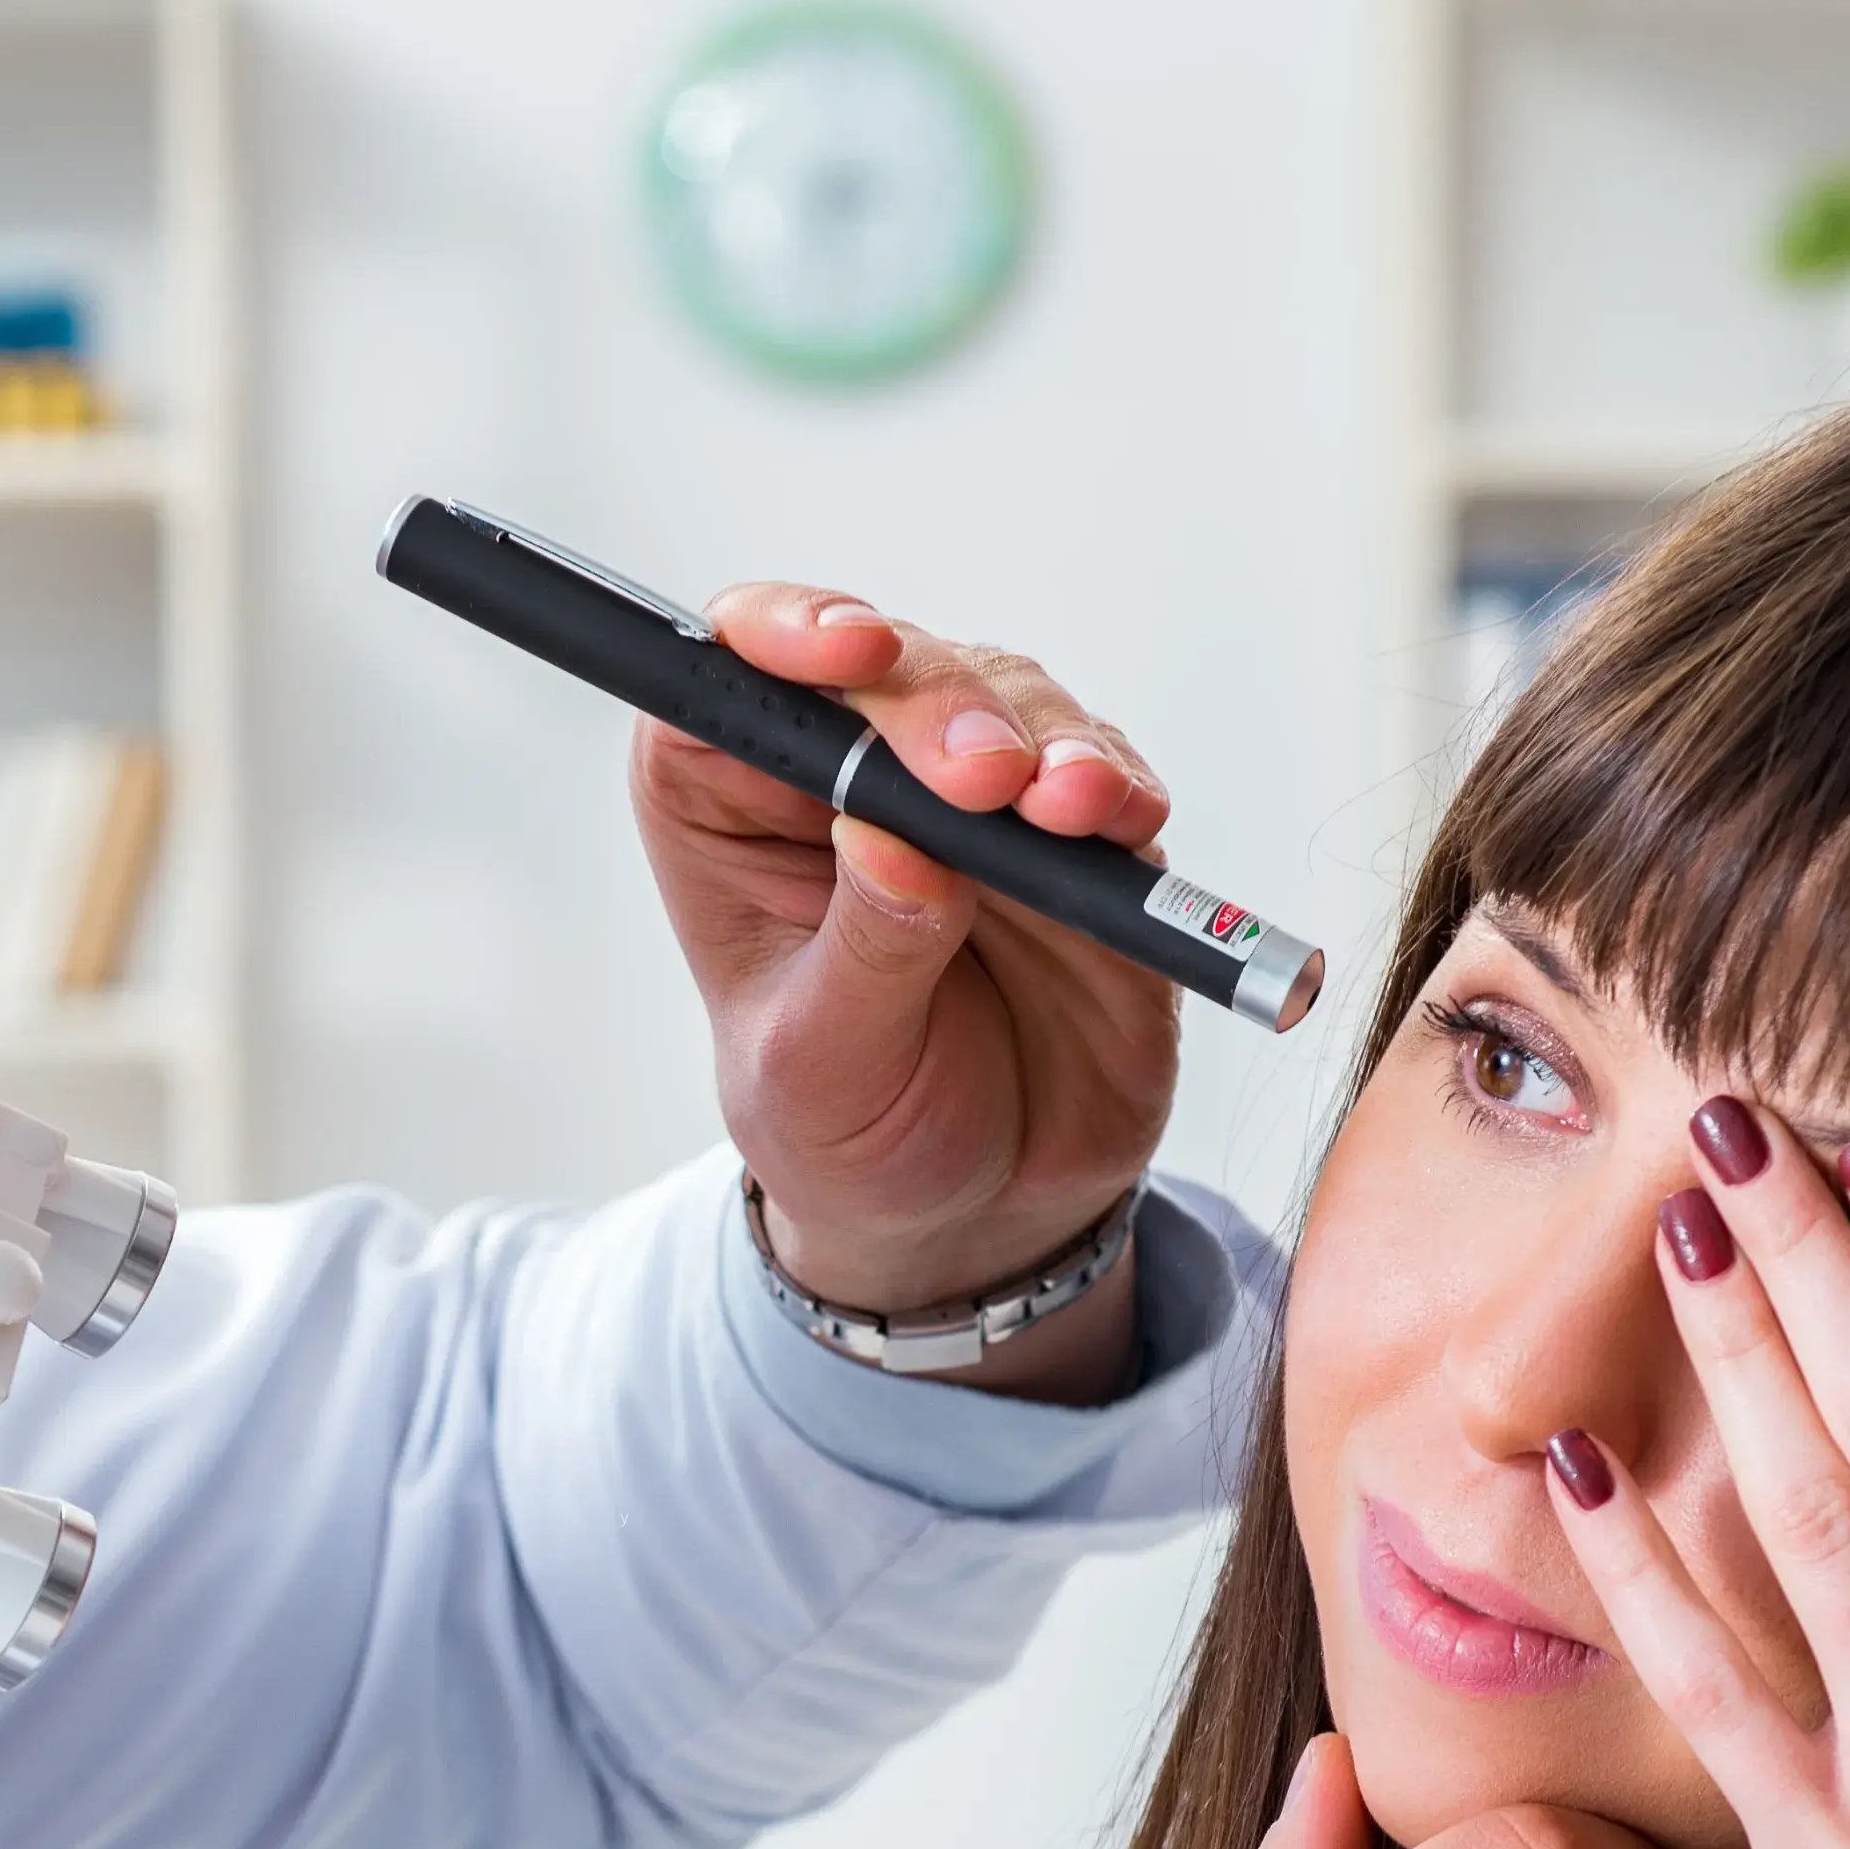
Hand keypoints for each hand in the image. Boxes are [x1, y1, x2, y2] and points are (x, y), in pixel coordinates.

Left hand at [638, 583, 1182, 1399]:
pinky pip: (1102, 775)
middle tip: (985, 780)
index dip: (781, 635)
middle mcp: (845, 777)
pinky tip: (1122, 822)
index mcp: (735, 812)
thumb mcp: (825, 1072)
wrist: (976, 1213)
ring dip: (1046, 741)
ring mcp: (968, 795)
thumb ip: (862, 958)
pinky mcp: (1072, 834)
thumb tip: (892, 844)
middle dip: (941, 705)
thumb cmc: (852, 1136)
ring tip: (1068, 808)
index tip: (845, 653)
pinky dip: (1118, 789)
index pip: (727, 680)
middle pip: (887, 670)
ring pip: (1007, 699)